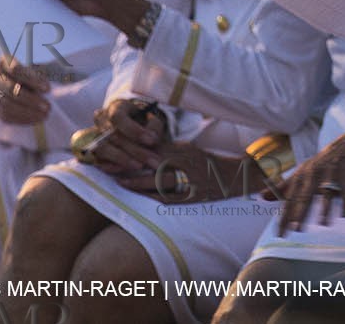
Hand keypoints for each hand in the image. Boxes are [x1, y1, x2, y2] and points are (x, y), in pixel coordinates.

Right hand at [0, 57, 51, 125]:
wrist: (13, 88)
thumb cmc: (28, 78)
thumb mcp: (34, 74)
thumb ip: (38, 80)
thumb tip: (46, 90)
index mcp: (5, 63)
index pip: (15, 69)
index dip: (32, 80)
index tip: (48, 89)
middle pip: (10, 88)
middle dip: (30, 99)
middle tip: (48, 107)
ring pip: (5, 104)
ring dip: (27, 112)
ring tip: (44, 115)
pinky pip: (4, 116)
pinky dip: (21, 119)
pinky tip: (35, 120)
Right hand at [82, 98, 168, 174]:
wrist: (129, 124)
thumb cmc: (142, 120)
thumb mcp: (151, 117)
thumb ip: (154, 126)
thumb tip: (153, 139)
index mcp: (116, 108)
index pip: (118, 117)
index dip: (134, 130)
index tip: (152, 141)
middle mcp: (101, 121)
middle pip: (113, 136)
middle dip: (135, 150)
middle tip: (153, 161)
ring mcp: (93, 135)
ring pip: (103, 149)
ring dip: (123, 160)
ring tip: (140, 167)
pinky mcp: (91, 151)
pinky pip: (98, 160)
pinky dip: (112, 167)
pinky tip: (127, 173)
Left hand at [116, 141, 249, 203]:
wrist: (237, 176)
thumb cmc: (210, 163)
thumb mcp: (190, 150)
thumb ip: (169, 149)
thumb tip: (145, 145)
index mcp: (183, 150)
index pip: (152, 148)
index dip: (131, 150)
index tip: (112, 150)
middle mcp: (186, 162)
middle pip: (153, 162)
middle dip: (130, 164)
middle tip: (108, 166)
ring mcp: (191, 179)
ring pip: (161, 179)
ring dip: (140, 181)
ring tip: (121, 183)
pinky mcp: (196, 195)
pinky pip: (174, 197)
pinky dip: (158, 198)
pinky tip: (144, 199)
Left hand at [272, 126, 344, 234]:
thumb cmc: (323, 164)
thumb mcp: (302, 172)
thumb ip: (283, 187)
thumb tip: (261, 196)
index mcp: (302, 175)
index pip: (290, 199)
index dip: (284, 217)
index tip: (280, 234)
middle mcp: (314, 175)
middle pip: (306, 196)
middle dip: (299, 213)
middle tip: (294, 230)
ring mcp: (331, 175)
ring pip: (326, 194)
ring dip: (325, 209)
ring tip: (323, 224)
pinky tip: (344, 215)